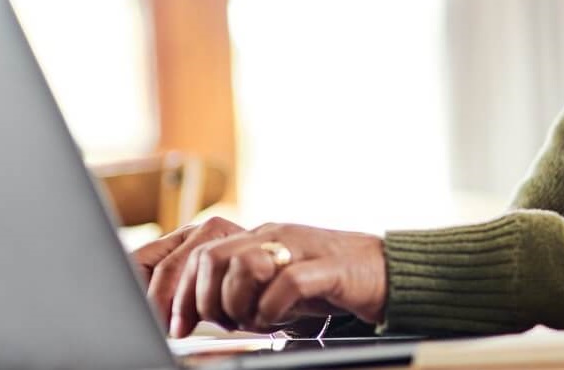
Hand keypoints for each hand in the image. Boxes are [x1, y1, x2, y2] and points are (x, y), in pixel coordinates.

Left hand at [145, 221, 386, 336]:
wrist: (386, 271)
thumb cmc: (327, 282)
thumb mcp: (274, 284)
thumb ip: (240, 289)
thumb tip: (195, 311)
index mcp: (257, 237)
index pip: (198, 253)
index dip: (178, 292)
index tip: (177, 327)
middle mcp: (273, 236)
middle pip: (211, 257)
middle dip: (204, 301)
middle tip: (222, 325)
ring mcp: (300, 247)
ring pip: (242, 266)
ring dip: (239, 304)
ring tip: (255, 321)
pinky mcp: (327, 267)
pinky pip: (287, 284)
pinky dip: (274, 309)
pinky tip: (280, 319)